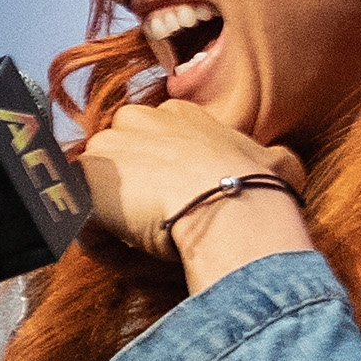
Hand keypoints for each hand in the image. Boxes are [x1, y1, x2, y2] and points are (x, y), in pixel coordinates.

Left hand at [74, 93, 307, 279]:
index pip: (152, 138)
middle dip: (127, 186)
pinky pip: (78, 212)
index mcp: (178, 113)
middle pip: (117, 156)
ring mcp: (107, 144)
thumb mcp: (276, 162)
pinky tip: (120, 247)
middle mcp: (138, 118)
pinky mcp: (85, 176)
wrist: (230, 208)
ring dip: (109, 213)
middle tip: (150, 220)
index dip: (158, 171)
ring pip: (96, 185)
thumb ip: (271, 157)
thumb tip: (283, 165)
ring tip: (136, 240)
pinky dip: (94, 234)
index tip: (172, 197)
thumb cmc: (256, 188)